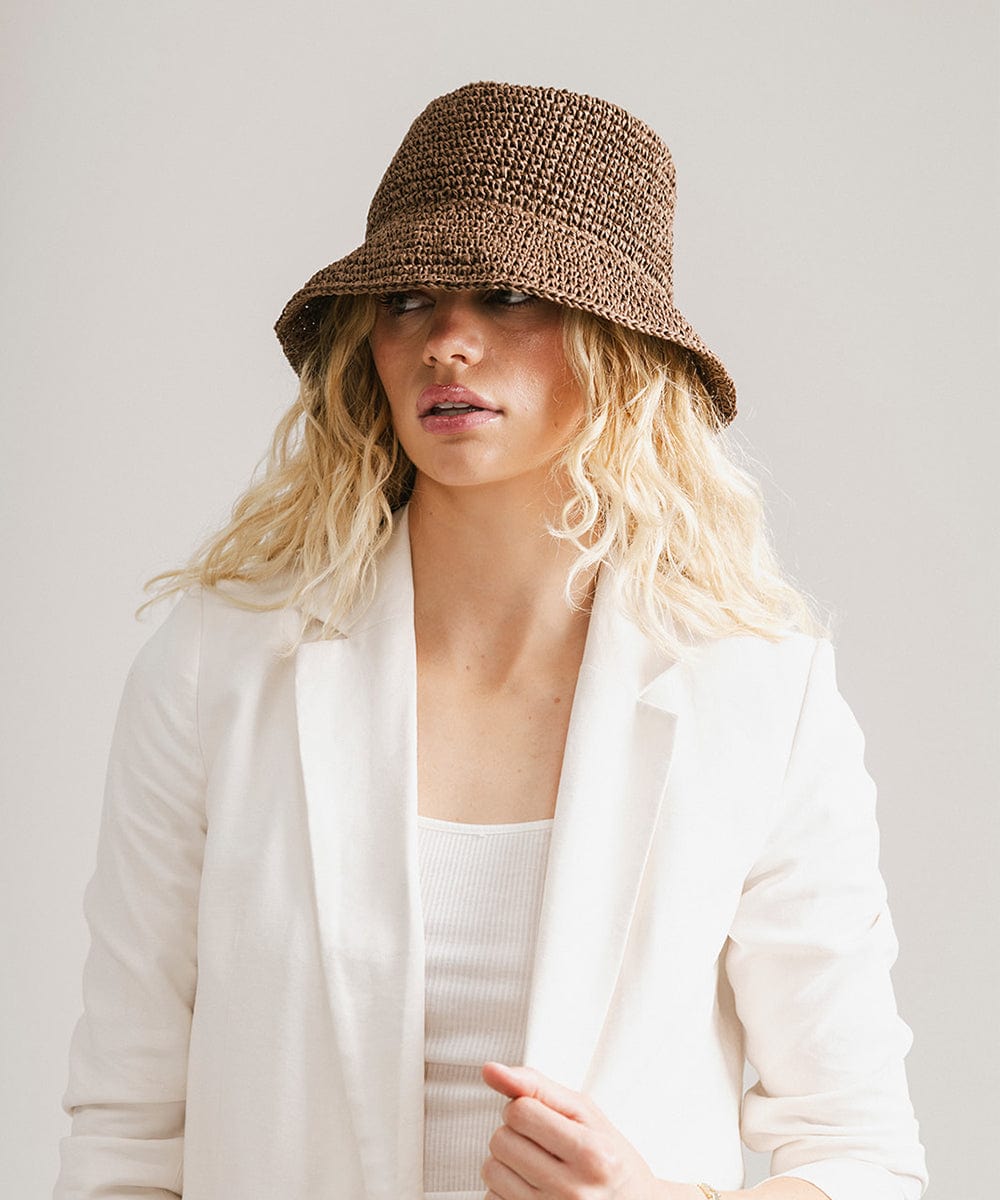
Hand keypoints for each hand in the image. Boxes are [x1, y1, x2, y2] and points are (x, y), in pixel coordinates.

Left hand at [480, 1060, 674, 1199]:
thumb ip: (536, 1086)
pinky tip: (533, 1189)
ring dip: (507, 1162)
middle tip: (545, 1144)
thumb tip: (491, 1071)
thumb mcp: (585, 1113)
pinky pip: (491, 1198)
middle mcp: (573, 1191)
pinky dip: (505, 1190)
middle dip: (515, 1134)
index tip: (544, 1117)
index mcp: (591, 1154)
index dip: (525, 1106)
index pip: (520, 1111)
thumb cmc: (608, 1158)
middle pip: (501, 1140)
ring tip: (539, 1166)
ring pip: (491, 1170)